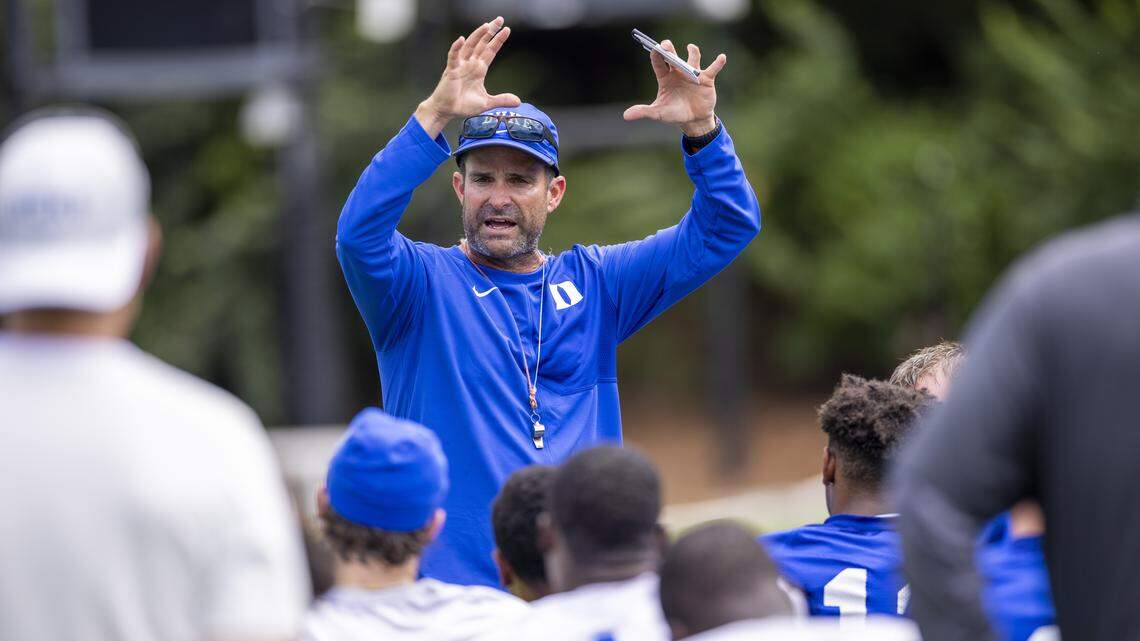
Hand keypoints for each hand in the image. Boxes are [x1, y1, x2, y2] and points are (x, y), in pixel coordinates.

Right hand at [415, 17, 520, 137]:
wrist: (447, 111)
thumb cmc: (463, 105)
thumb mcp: (486, 103)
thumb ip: (501, 100)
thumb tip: (518, 102)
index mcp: (479, 69)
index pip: (490, 51)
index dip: (498, 40)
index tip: (507, 30)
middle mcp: (470, 64)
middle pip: (482, 44)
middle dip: (490, 31)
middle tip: (500, 19)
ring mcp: (460, 65)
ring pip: (469, 46)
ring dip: (477, 35)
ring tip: (486, 26)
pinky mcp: (451, 70)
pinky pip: (453, 57)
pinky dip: (456, 48)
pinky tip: (460, 40)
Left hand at [623, 40, 726, 136]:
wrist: (693, 120)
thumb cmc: (674, 113)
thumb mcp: (658, 113)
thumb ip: (643, 112)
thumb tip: (626, 116)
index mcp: (665, 77)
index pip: (659, 63)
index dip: (656, 55)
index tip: (654, 50)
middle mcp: (678, 71)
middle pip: (673, 56)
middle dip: (670, 49)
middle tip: (667, 45)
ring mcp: (692, 73)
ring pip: (693, 58)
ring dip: (693, 52)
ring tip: (691, 48)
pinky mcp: (706, 79)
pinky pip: (713, 69)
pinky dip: (718, 63)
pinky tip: (721, 58)